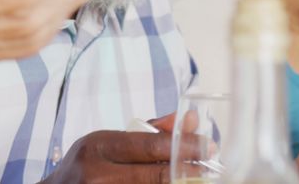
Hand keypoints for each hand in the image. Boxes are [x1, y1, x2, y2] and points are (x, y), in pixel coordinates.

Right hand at [42, 115, 207, 183]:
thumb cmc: (86, 165)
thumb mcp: (109, 141)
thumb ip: (147, 131)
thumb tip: (187, 120)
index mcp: (99, 146)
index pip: (150, 146)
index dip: (184, 147)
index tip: (207, 145)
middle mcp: (98, 174)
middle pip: (155, 175)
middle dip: (188, 170)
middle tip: (212, 165)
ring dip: (179, 183)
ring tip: (198, 177)